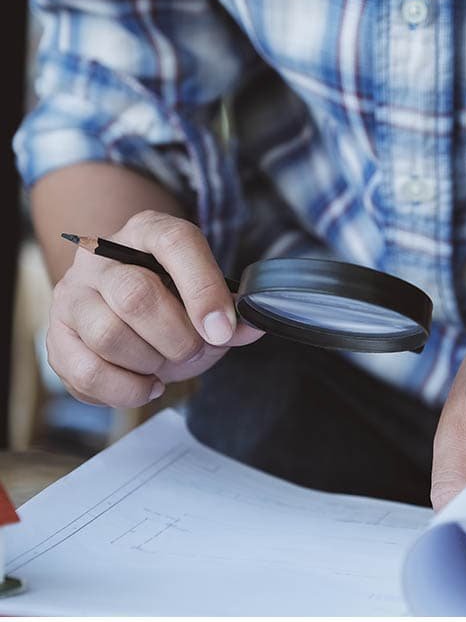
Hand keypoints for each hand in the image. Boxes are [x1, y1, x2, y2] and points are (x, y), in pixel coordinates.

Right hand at [47, 210, 262, 407]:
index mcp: (147, 231)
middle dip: (178, 338)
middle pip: (136, 295)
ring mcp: (72, 296)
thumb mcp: (205, 299)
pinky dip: (127, 389)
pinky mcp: (57, 338)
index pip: (174, 242)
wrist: (121, 303)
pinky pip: (87, 372)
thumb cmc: (171, 300)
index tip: (223, 329)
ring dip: (151, 363)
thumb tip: (251, 326)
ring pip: (109, 335)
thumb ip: (230, 313)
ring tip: (166, 363)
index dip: (203, 289)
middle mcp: (101, 257)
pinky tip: (147, 384)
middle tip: (195, 349)